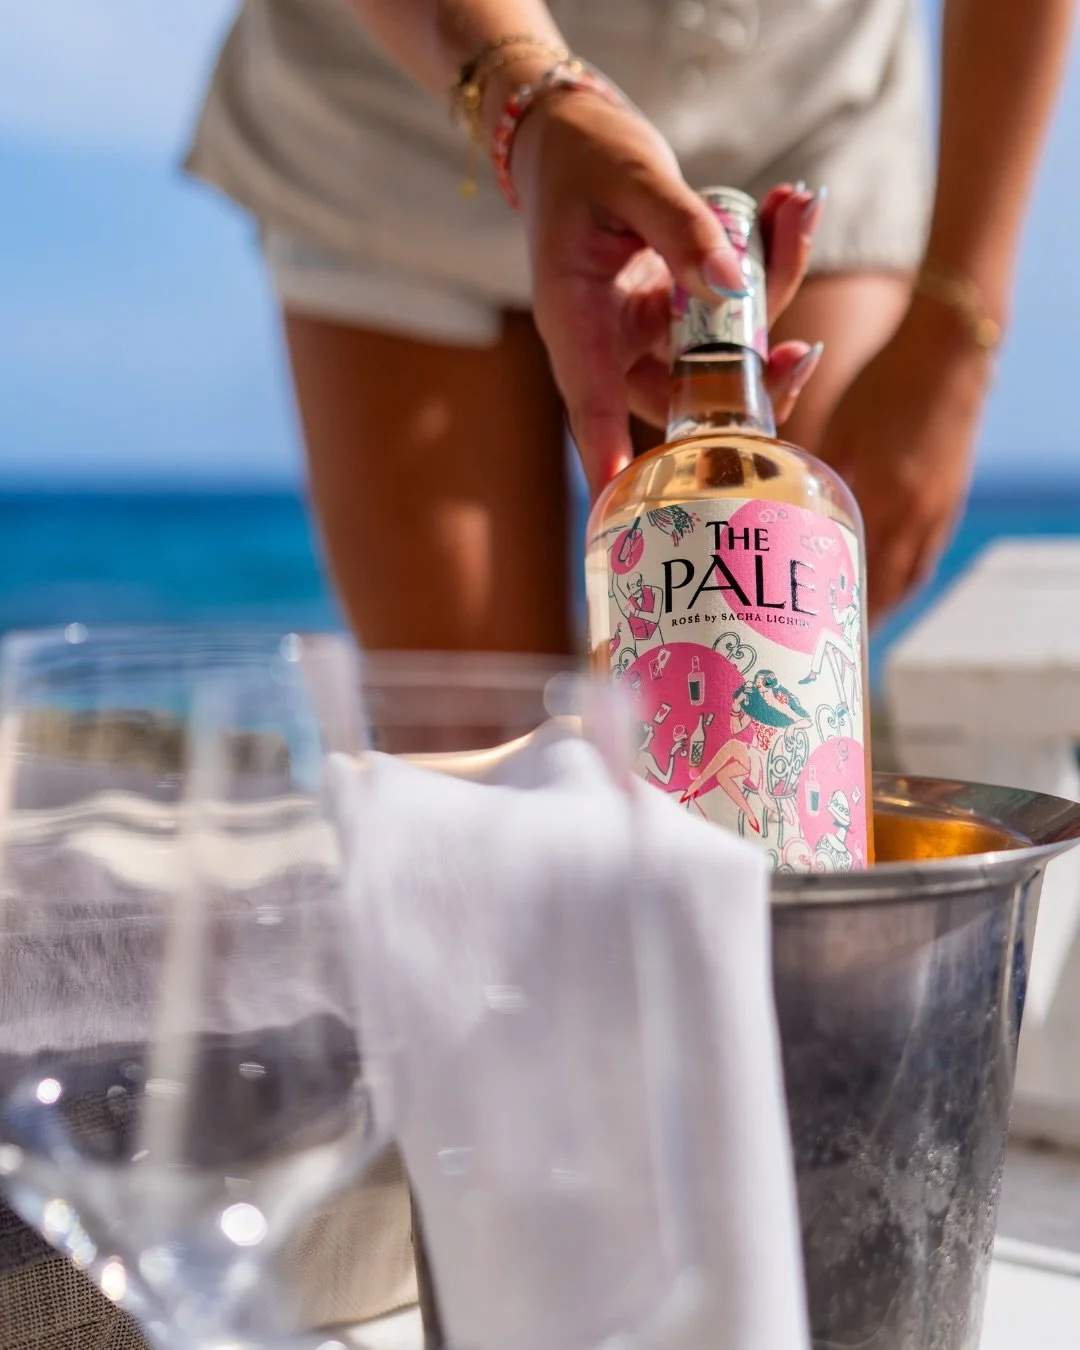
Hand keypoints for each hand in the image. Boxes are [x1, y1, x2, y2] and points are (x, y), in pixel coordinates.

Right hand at [509, 90, 825, 493]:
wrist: (574, 138)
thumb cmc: (584, 155)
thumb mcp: (630, 176)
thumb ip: (680, 226)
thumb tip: (732, 284)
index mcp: (575, 320)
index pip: (592, 402)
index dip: (610, 453)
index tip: (626, 497)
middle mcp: (614, 343)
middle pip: (683, 396)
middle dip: (754, 380)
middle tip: (806, 353)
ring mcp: (652, 333)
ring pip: (724, 350)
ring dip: (776, 287)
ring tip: (796, 206)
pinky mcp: (681, 313)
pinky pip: (736, 308)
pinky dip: (771, 260)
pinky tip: (788, 208)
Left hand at [816, 296, 992, 621]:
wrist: (948, 352)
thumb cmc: (883, 383)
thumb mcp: (840, 428)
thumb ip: (811, 469)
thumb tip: (777, 503)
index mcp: (881, 494)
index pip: (852, 571)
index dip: (831, 607)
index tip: (806, 632)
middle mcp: (913, 512)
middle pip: (881, 587)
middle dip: (852, 620)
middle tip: (823, 644)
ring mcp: (936, 510)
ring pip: (906, 578)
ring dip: (880, 606)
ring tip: (851, 628)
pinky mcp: (950, 502)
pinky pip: (924, 558)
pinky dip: (903, 581)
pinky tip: (885, 587)